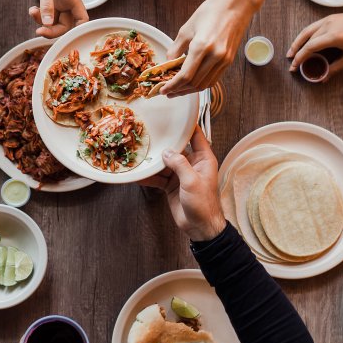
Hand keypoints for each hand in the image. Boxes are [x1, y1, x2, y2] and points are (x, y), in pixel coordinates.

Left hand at [25, 0, 88, 37]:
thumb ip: (47, 5)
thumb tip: (48, 24)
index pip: (82, 21)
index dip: (76, 31)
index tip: (63, 38)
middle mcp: (68, 2)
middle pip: (66, 25)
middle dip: (52, 29)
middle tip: (39, 30)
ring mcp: (59, 1)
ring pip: (55, 21)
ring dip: (43, 21)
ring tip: (33, 12)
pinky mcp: (50, 0)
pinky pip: (48, 14)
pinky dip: (40, 15)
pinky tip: (32, 9)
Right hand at [140, 127, 225, 241]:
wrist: (200, 228)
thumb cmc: (203, 204)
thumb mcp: (192, 182)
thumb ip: (179, 164)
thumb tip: (167, 152)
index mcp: (203, 159)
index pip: (196, 136)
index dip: (186, 125)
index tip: (174, 115)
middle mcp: (192, 164)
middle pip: (176, 148)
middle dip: (163, 142)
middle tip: (149, 133)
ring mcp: (180, 174)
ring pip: (164, 163)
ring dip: (153, 161)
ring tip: (138, 153)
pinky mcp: (171, 185)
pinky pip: (158, 177)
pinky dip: (148, 176)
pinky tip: (138, 173)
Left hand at [160, 0, 254, 96]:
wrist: (236, 4)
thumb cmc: (210, 12)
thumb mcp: (187, 28)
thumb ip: (176, 48)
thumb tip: (167, 63)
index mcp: (202, 46)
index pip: (185, 76)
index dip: (172, 86)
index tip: (163, 90)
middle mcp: (215, 56)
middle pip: (194, 83)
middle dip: (179, 90)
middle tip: (167, 92)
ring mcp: (224, 60)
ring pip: (204, 84)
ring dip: (189, 90)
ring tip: (178, 90)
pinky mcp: (229, 61)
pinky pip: (214, 79)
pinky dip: (201, 84)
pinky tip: (192, 83)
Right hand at [286, 0, 342, 79]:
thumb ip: (336, 68)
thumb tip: (324, 78)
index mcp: (334, 36)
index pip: (310, 47)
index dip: (300, 57)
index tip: (294, 67)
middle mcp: (328, 25)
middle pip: (306, 39)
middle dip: (297, 52)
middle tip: (292, 64)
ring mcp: (328, 19)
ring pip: (307, 31)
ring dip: (297, 42)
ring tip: (291, 52)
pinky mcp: (330, 17)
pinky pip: (313, 26)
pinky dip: (305, 35)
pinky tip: (303, 42)